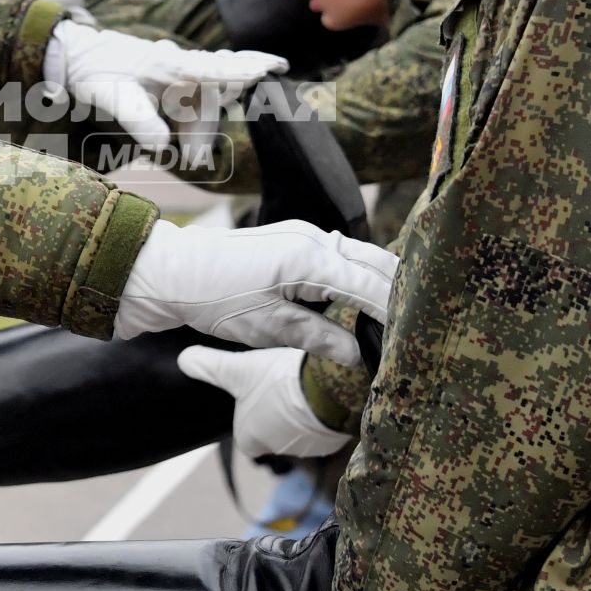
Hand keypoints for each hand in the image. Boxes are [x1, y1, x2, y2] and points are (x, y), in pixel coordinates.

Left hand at [45, 19, 280, 152]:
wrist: (77, 56)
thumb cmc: (94, 73)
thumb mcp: (110, 98)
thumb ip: (138, 120)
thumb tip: (163, 144)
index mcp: (169, 64)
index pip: (214, 68)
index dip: (244, 70)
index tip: (273, 67)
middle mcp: (180, 62)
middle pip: (215, 92)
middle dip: (208, 128)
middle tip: (196, 161)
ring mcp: (179, 67)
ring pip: (209, 96)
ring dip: (201, 128)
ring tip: (190, 157)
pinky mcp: (175, 74)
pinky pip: (200, 95)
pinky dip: (197, 119)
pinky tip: (189, 141)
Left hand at [113, 219, 396, 360]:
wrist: (172, 271)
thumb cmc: (214, 299)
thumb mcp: (266, 327)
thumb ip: (316, 337)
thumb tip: (357, 356)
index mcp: (309, 258)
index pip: (371, 285)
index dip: (396, 312)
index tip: (415, 336)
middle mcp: (314, 238)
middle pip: (377, 263)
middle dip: (400, 293)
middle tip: (419, 328)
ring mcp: (306, 234)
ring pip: (362, 257)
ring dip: (382, 283)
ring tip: (400, 319)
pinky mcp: (296, 240)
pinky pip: (343, 255)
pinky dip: (361, 277)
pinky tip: (368, 302)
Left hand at [177, 345, 352, 459]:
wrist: (328, 388)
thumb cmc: (276, 381)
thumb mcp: (237, 369)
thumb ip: (209, 367)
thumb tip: (183, 359)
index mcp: (252, 439)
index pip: (246, 439)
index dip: (248, 421)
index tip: (253, 401)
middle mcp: (279, 450)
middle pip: (273, 434)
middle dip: (277, 415)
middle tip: (281, 386)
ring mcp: (310, 447)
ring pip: (301, 431)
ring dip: (302, 414)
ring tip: (303, 385)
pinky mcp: (335, 439)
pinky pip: (326, 427)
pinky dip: (324, 413)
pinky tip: (324, 391)